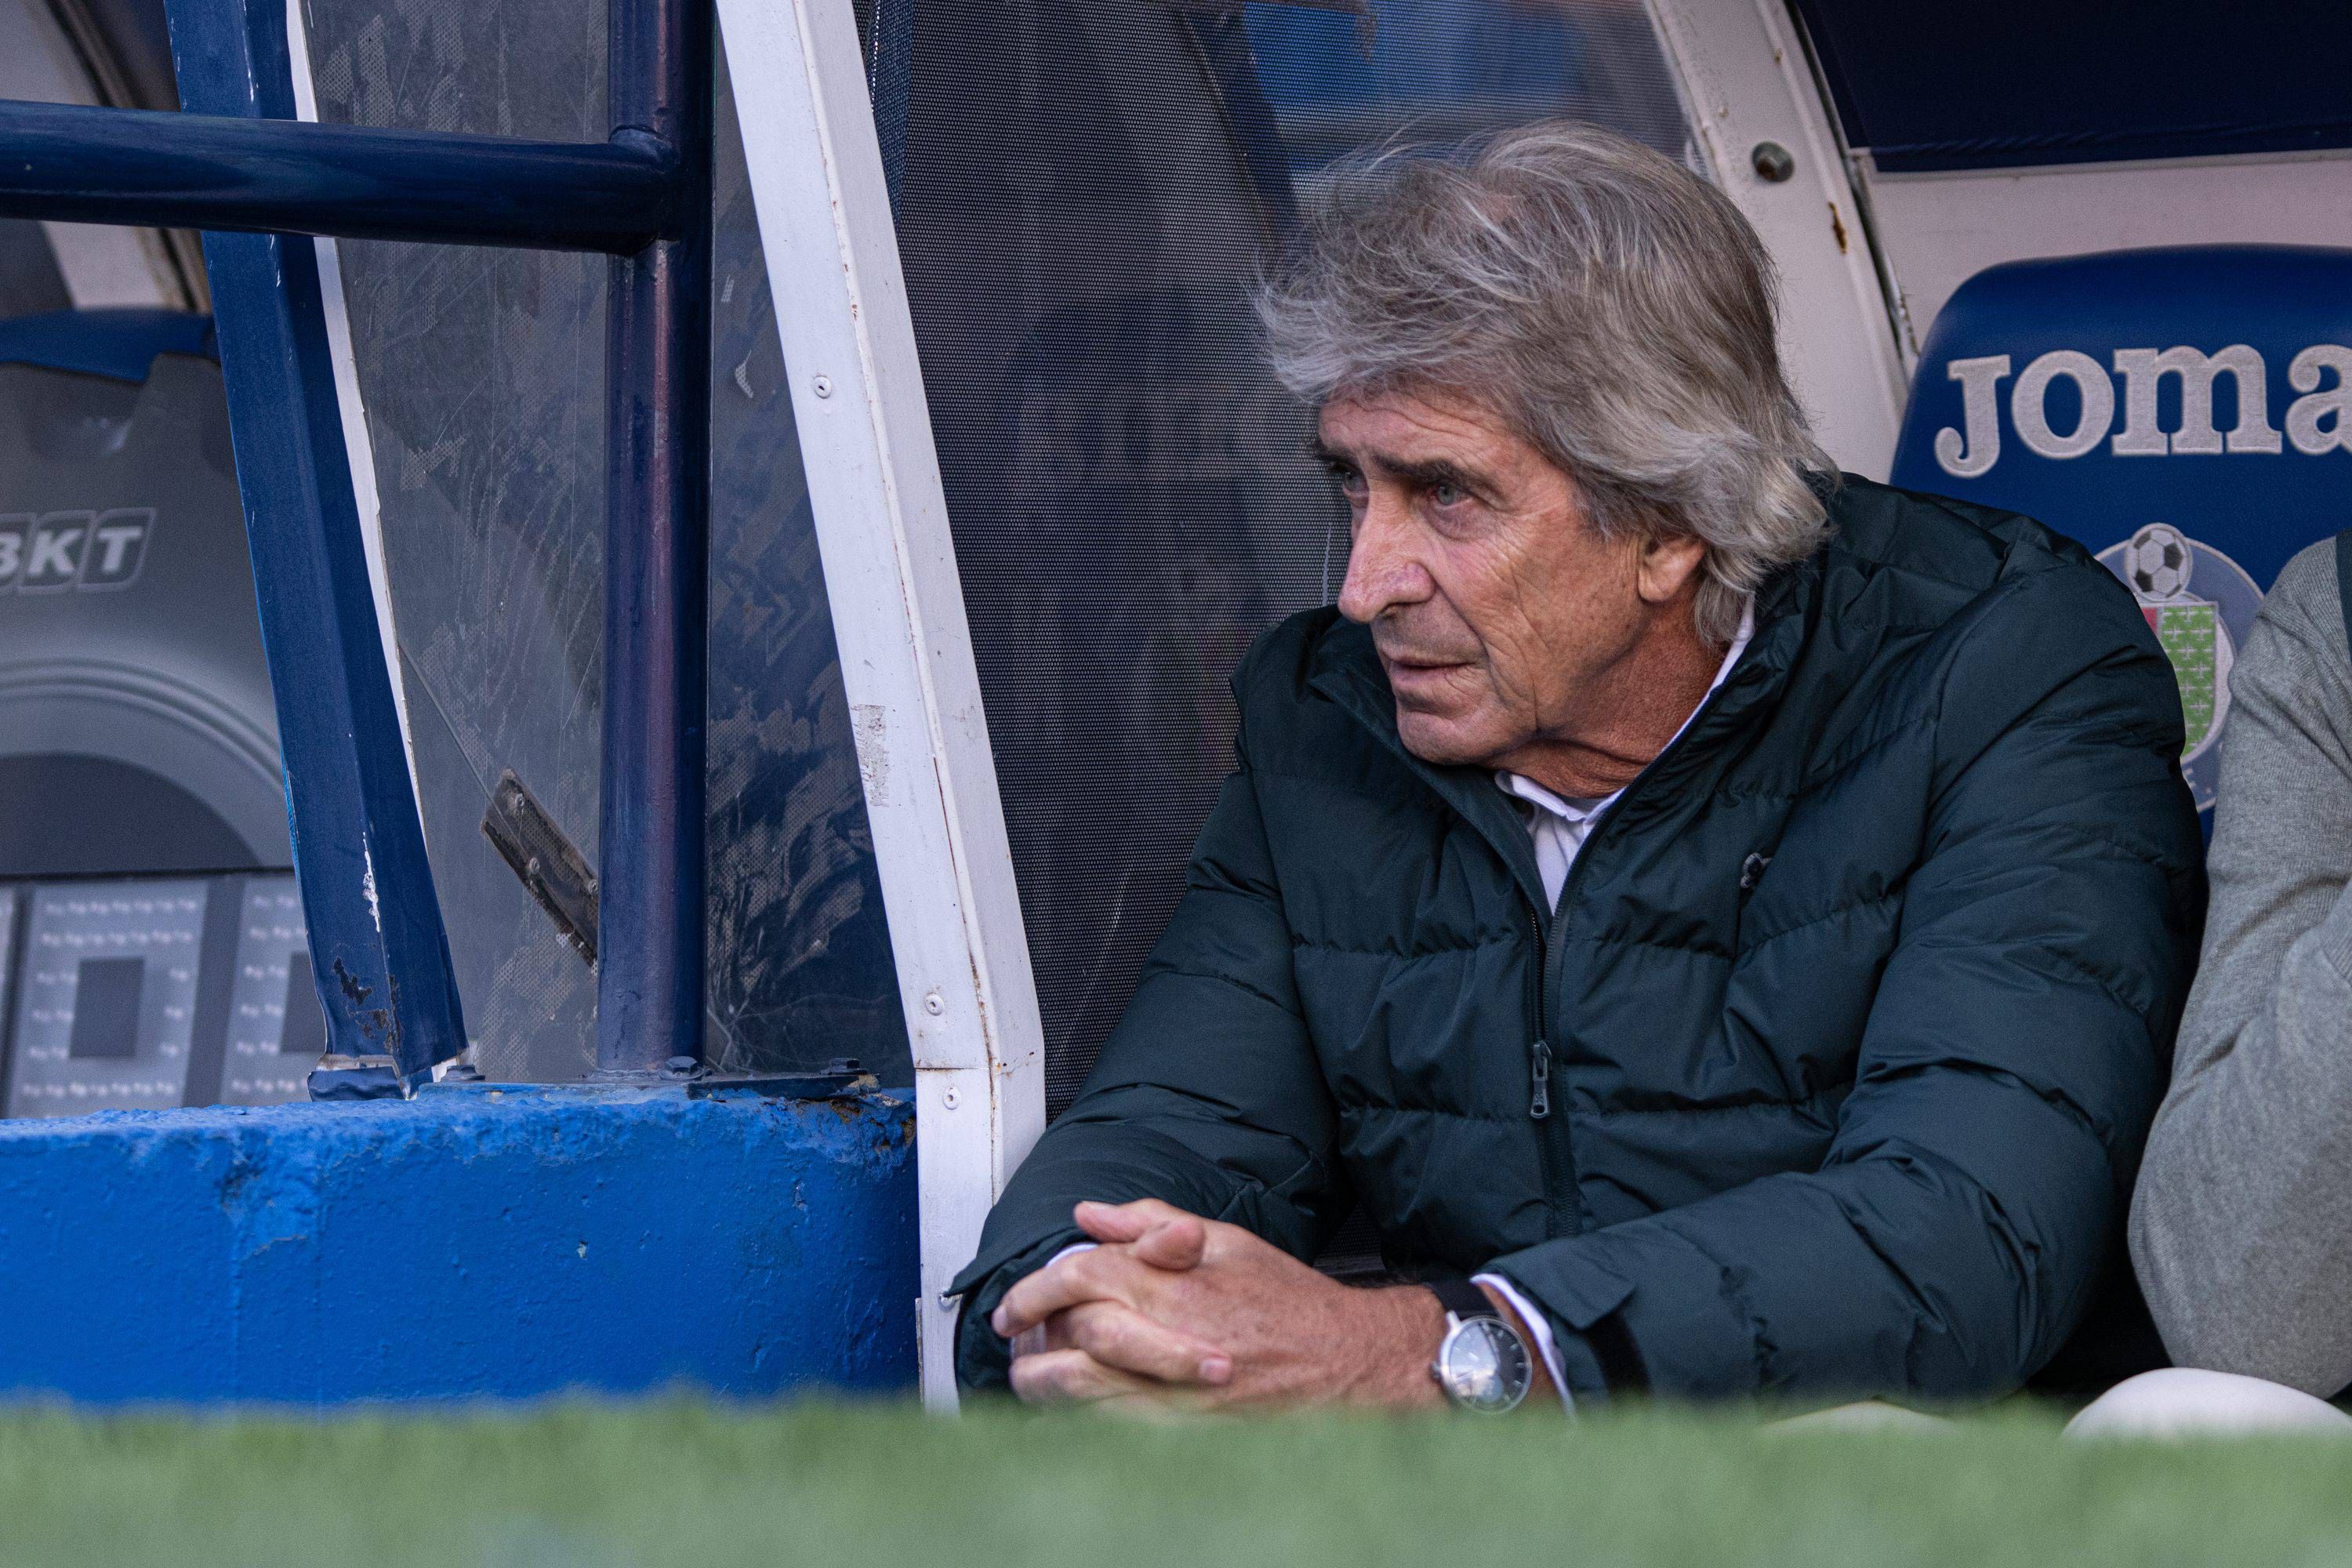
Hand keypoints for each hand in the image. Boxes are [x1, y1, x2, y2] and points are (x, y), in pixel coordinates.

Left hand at [993, 1198, 1450, 1409]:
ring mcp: (1176, 1391)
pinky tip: (1072, 1409)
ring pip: (1081, 1392)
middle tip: (1015, 1337)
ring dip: (1044, 1383)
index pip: (1082, 1275)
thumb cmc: (1291, 1302)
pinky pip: (1111, 1430)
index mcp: (1176, 1282)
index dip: (1035, 1287)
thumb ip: (1152, 1224)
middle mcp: (1170, 1336)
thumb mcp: (1227, 1242)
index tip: (1015, 1302)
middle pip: (1072, 1335)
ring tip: (1030, 1376)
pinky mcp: (1185, 1432)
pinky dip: (1081, 1419)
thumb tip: (1091, 1214)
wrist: (1351, 1364)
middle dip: (1030, 1337)